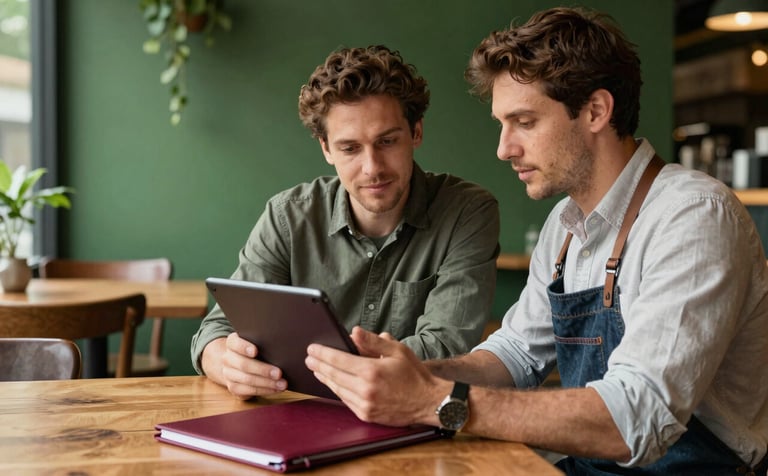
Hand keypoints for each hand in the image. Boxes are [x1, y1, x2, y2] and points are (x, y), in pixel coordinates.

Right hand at [203, 333, 286, 398]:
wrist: (237, 364)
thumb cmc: (254, 350)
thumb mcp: (256, 342)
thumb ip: (264, 342)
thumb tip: (284, 346)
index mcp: (232, 343)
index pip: (234, 343)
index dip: (244, 347)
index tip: (255, 351)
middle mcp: (227, 358)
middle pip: (243, 364)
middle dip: (263, 370)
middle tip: (279, 373)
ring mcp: (228, 374)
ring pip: (247, 380)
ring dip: (266, 383)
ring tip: (282, 384)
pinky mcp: (233, 387)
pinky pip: (248, 391)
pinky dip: (264, 391)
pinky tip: (275, 389)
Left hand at [305, 326, 446, 426]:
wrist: (428, 402)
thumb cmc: (414, 375)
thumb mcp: (397, 351)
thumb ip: (373, 342)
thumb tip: (354, 332)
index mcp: (371, 371)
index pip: (338, 360)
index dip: (323, 353)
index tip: (312, 348)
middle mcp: (366, 389)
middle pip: (333, 375)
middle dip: (319, 365)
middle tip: (309, 358)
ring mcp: (365, 404)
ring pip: (337, 389)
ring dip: (325, 378)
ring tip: (318, 370)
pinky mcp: (367, 415)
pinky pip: (346, 401)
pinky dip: (337, 390)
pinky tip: (333, 383)